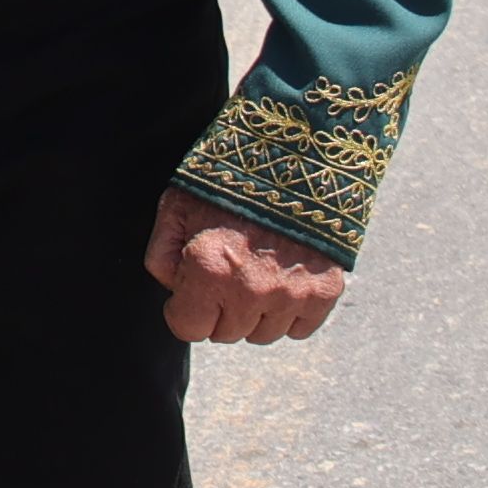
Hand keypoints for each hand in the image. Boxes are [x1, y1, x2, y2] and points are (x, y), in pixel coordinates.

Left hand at [143, 188, 344, 342]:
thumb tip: (174, 291)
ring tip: (256, 269)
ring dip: (254, 311)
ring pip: (262, 335)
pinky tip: (283, 276)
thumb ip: (162, 255)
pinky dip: (290, 310)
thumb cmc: (229, 178)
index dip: (183, 308)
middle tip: (227, 269)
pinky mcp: (324, 291)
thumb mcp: (176, 206)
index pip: (187, 328)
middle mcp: (250, 290)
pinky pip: (299, 329)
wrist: (297, 152)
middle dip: (218, 307)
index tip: (191, 287)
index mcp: (208, 269)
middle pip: (225, 333)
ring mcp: (291, 293)